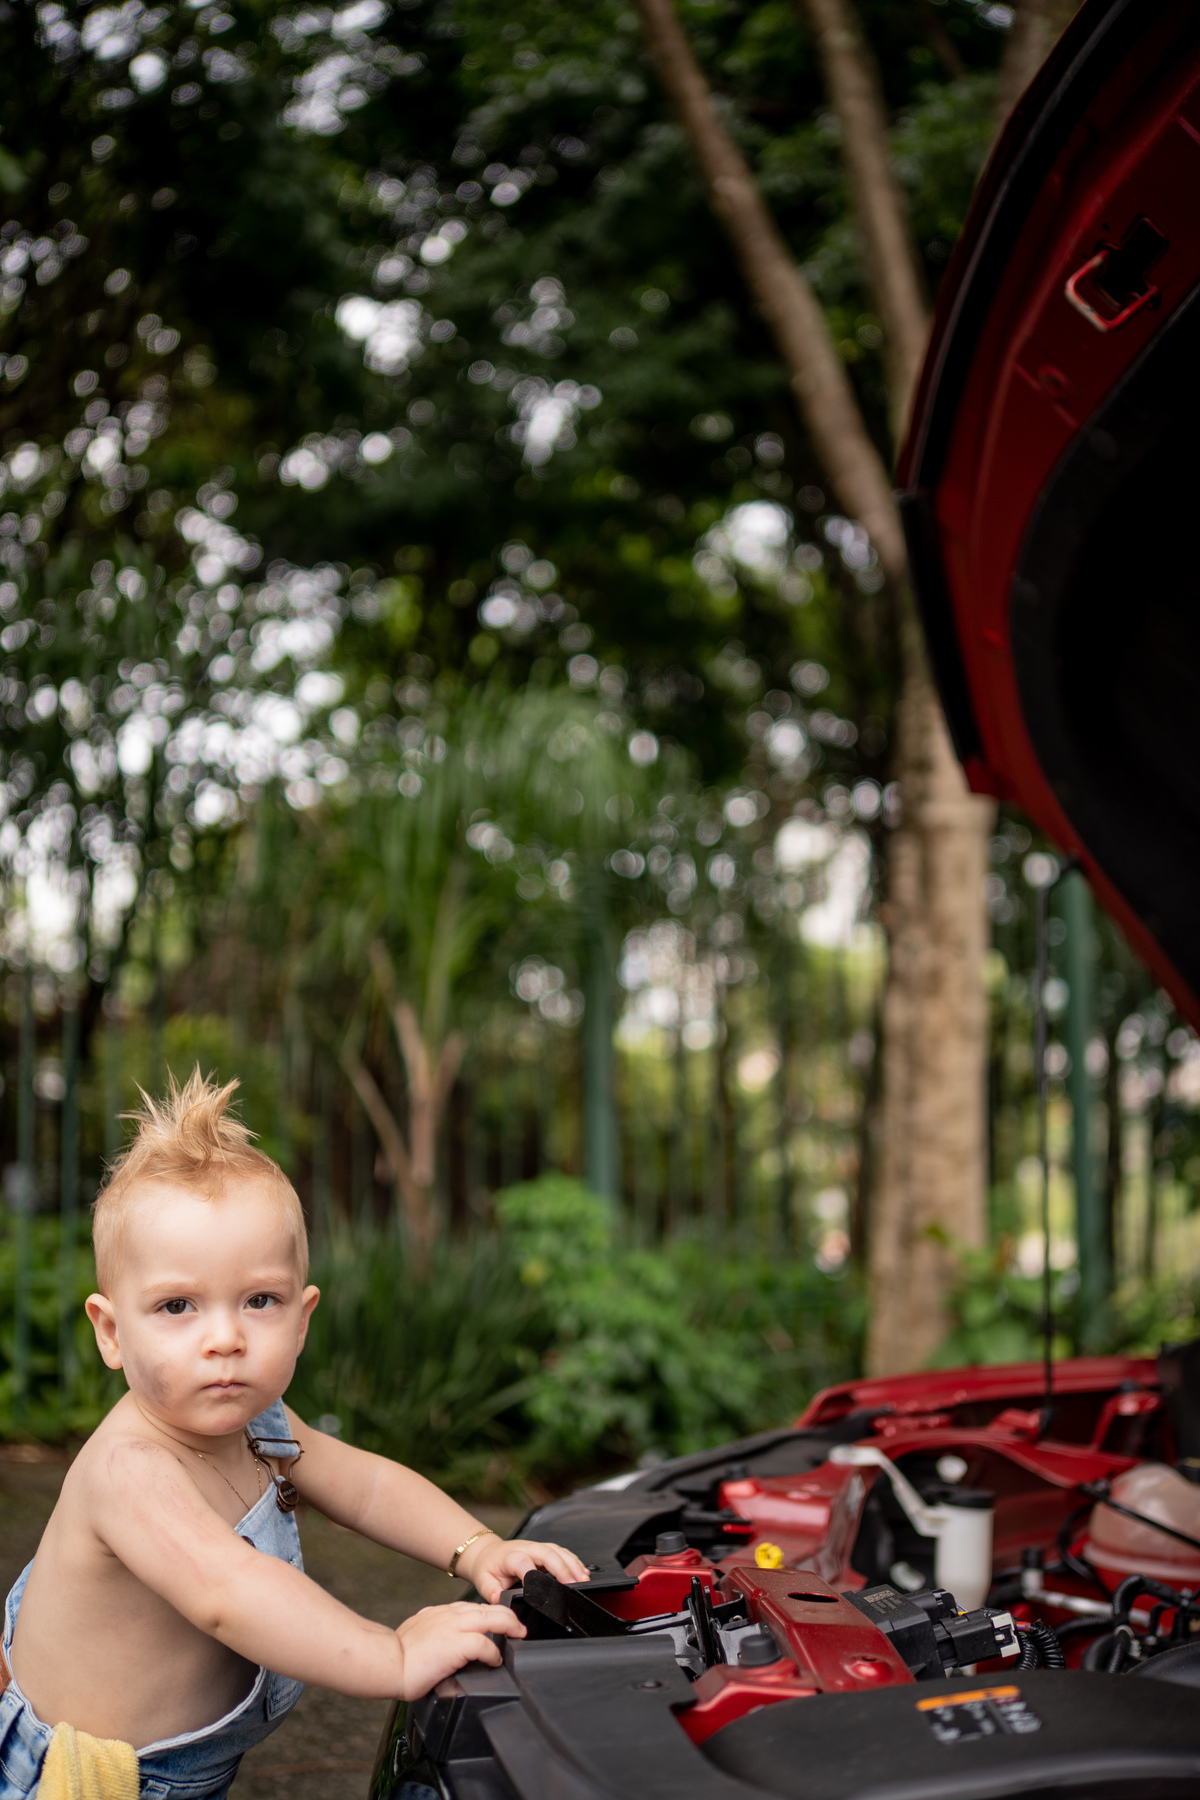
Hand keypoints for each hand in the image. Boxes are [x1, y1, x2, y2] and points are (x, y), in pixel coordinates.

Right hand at [396, 1601, 524, 1698]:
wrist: (388, 1663)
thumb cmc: (399, 1656)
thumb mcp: (420, 1635)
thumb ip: (435, 1633)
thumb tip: (443, 1646)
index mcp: (442, 1613)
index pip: (474, 1608)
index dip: (491, 1616)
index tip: (500, 1624)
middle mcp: (450, 1615)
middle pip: (489, 1608)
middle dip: (509, 1617)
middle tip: (519, 1629)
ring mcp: (455, 1626)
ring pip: (493, 1618)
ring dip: (509, 1627)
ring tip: (517, 1637)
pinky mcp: (457, 1643)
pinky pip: (485, 1643)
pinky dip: (494, 1652)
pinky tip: (495, 1661)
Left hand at [457, 1534, 590, 1601]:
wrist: (487, 1553)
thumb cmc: (488, 1568)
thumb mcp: (483, 1581)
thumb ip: (490, 1591)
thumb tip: (498, 1599)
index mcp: (510, 1556)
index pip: (523, 1562)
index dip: (533, 1574)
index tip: (543, 1591)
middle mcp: (526, 1548)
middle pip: (548, 1553)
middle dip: (563, 1568)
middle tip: (575, 1584)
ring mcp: (537, 1547)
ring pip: (558, 1551)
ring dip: (573, 1564)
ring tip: (584, 1579)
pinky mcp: (544, 1550)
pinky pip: (562, 1552)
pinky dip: (574, 1561)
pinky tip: (582, 1572)